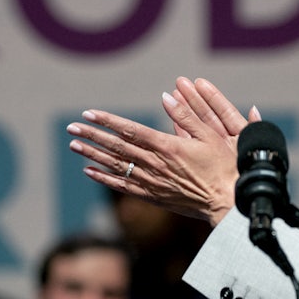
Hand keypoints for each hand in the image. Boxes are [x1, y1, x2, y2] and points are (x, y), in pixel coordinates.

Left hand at [67, 77, 260, 225]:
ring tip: (74, 145)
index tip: (88, 114)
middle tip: (71, 128)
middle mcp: (155, 164)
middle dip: (92, 136)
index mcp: (167, 146)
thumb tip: (166, 96)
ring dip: (93, 155)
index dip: (107, 121)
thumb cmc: (222, 166)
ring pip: (116, 166)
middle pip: (117, 147)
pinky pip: (123, 186)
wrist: (226, 201)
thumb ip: (186, 115)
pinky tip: (90, 171)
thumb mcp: (210, 135)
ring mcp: (152, 182)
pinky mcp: (153, 196)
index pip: (130, 130)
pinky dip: (105, 178)